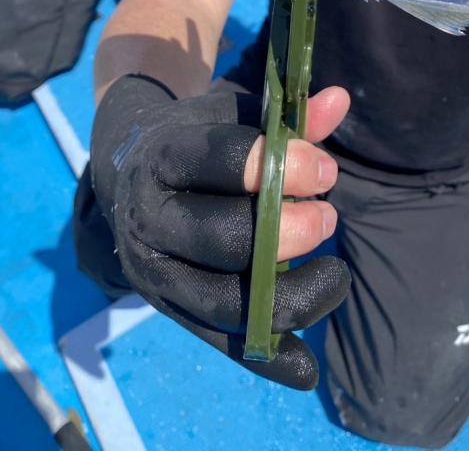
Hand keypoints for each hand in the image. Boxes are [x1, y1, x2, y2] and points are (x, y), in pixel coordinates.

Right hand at [89, 74, 349, 389]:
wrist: (130, 174)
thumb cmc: (196, 140)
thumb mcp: (233, 117)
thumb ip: (289, 119)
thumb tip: (338, 101)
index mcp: (165, 156)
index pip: (222, 161)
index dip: (282, 165)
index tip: (327, 168)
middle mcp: (150, 219)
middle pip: (224, 237)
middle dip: (292, 232)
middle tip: (329, 216)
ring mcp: (155, 273)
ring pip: (222, 299)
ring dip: (291, 292)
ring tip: (334, 271)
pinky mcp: (169, 310)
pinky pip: (219, 342)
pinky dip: (266, 359)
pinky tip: (308, 365)